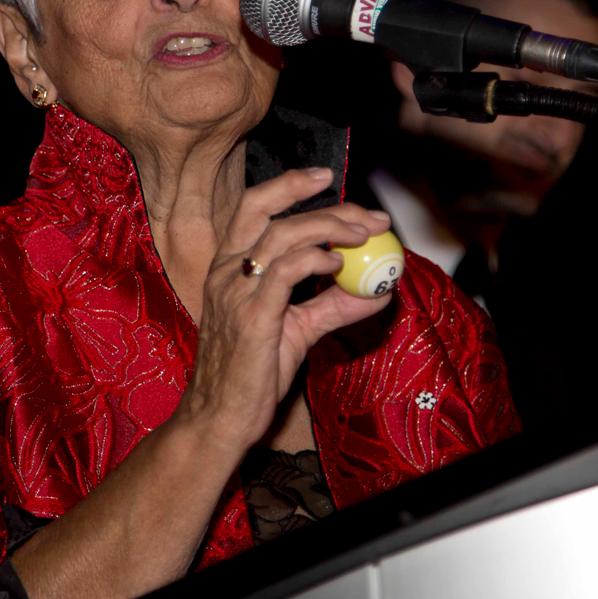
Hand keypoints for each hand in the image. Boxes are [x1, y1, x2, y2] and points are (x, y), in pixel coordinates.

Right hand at [174, 167, 394, 454]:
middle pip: (264, 209)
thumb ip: (332, 306)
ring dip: (328, 228)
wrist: (220, 418)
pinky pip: (285, 272)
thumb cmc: (251, 375)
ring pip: (281, 236)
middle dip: (317, 198)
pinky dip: (315, 259)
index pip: (254, 209)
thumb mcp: (296, 331)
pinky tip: (338, 265)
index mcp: (229, 268)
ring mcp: (235, 292)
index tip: (328, 180)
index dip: (290, 187)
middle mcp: (227, 272)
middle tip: (365, 213)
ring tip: (362, 235)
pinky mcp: (251, 316)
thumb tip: (377, 291)